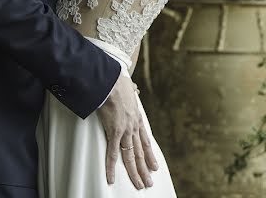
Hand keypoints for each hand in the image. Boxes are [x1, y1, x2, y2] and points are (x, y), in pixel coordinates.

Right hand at [97, 73, 157, 188]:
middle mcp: (134, 126)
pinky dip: (111, 167)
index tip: (154, 167)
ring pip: (130, 157)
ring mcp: (125, 130)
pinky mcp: (114, 131)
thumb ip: (131, 92)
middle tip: (148, 183)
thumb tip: (133, 87)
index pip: (146, 141)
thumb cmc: (117, 82)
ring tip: (139, 185)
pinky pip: (112, 154)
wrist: (111, 80)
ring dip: (134, 173)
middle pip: (140, 152)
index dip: (150, 155)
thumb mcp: (128, 89)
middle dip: (144, 169)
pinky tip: (111, 179)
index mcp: (137, 118)